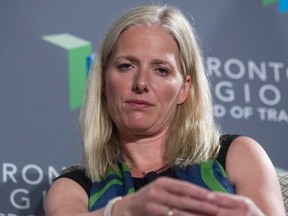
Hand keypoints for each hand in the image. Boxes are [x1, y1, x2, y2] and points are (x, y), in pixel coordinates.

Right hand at [114, 177, 263, 215]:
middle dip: (202, 203)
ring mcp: (153, 202)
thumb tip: (202, 197)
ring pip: (178, 210)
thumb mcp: (162, 191)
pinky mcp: (150, 211)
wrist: (127, 208)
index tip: (217, 198)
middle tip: (219, 208)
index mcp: (163, 182)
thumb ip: (178, 193)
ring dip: (195, 214)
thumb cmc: (149, 199)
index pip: (186, 187)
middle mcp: (158, 190)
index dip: (201, 193)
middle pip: (184, 198)